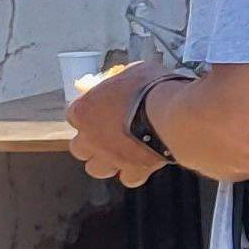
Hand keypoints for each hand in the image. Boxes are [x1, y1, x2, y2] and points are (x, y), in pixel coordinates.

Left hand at [66, 58, 172, 188]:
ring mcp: (110, 157)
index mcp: (84, 110)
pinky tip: (144, 164)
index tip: (101, 108)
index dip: (89, 112)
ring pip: (96, 169)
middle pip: (79, 147)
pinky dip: (134, 173)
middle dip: (92, 143)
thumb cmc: (152, 89)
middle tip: (109, 135)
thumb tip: (118, 79)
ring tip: (123, 153)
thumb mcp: (134, 71)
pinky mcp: (133, 170)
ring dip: (107, 162)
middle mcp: (90, 138)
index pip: (75, 114)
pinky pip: (128, 178)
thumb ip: (121, 79)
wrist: (174, 116)